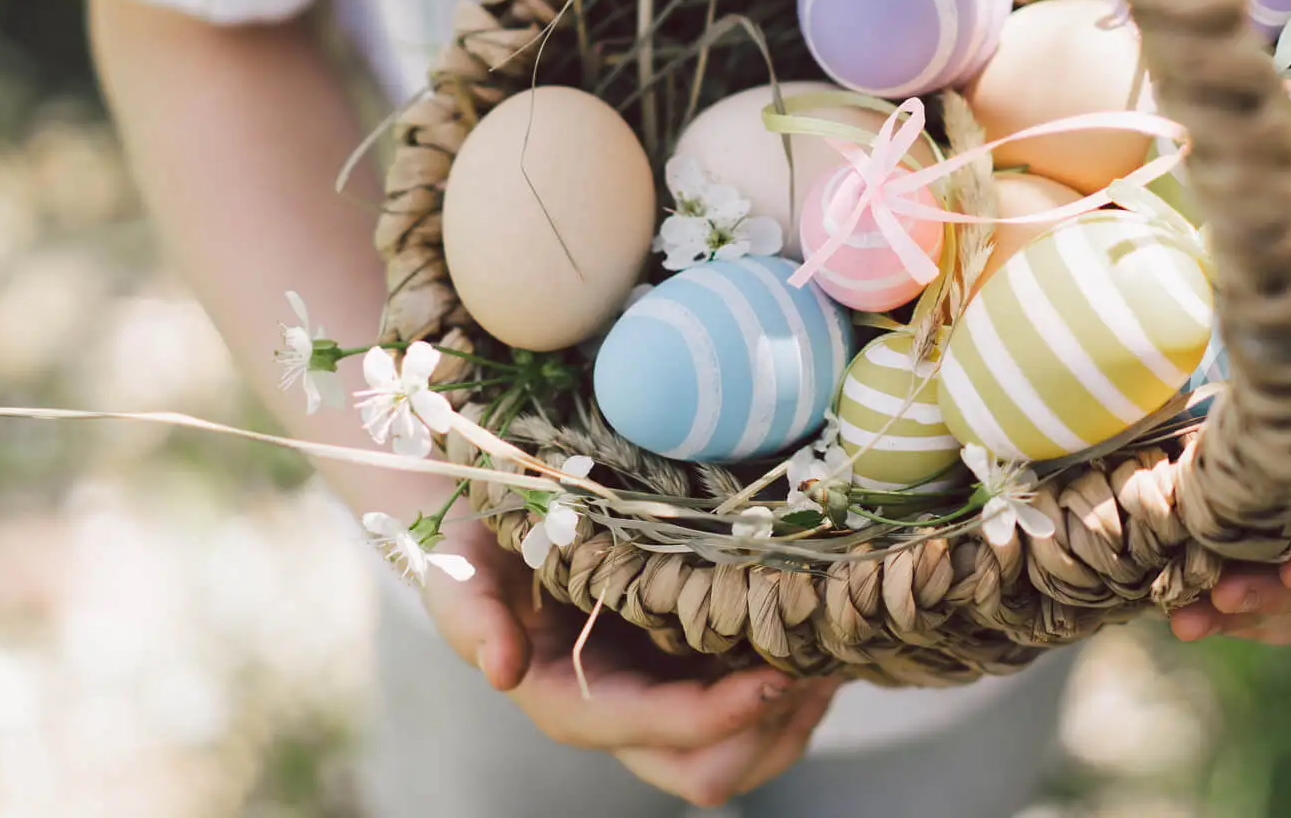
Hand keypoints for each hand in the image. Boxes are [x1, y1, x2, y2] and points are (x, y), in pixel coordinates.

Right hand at [422, 519, 840, 806]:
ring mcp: (670, 693)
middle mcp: (631, 714)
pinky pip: (762, 707)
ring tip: (831, 649)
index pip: (665, 731)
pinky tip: (818, 632)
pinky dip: (799, 683)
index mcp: (577, 703)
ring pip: (749, 751)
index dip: (724, 714)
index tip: (777, 673)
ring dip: (795, 714)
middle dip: (772, 731)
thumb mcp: (459, 571)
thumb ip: (470, 618)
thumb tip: (502, 672)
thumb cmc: (479, 548)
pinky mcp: (698, 666)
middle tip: (818, 666)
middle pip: (713, 771)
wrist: (498, 518)